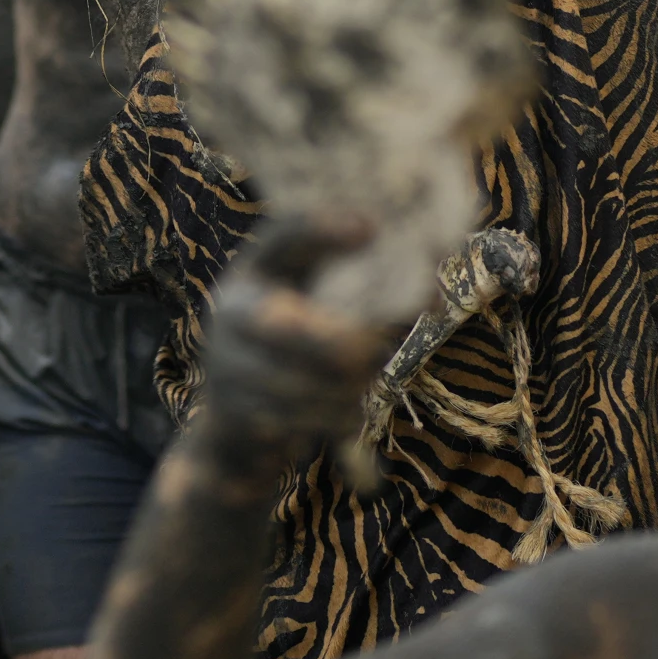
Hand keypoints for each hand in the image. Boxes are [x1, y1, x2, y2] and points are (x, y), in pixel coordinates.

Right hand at [200, 212, 396, 472]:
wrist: (234, 430)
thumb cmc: (293, 355)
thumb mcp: (313, 312)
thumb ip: (363, 298)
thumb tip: (430, 295)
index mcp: (256, 270)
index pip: (283, 237)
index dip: (321, 228)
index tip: (370, 227)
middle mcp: (232, 308)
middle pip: (287, 323)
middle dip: (342, 347)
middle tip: (373, 355)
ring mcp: (226, 362)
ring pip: (303, 380)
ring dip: (345, 390)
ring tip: (359, 386)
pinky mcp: (235, 413)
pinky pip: (300, 419)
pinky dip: (334, 419)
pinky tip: (341, 415)